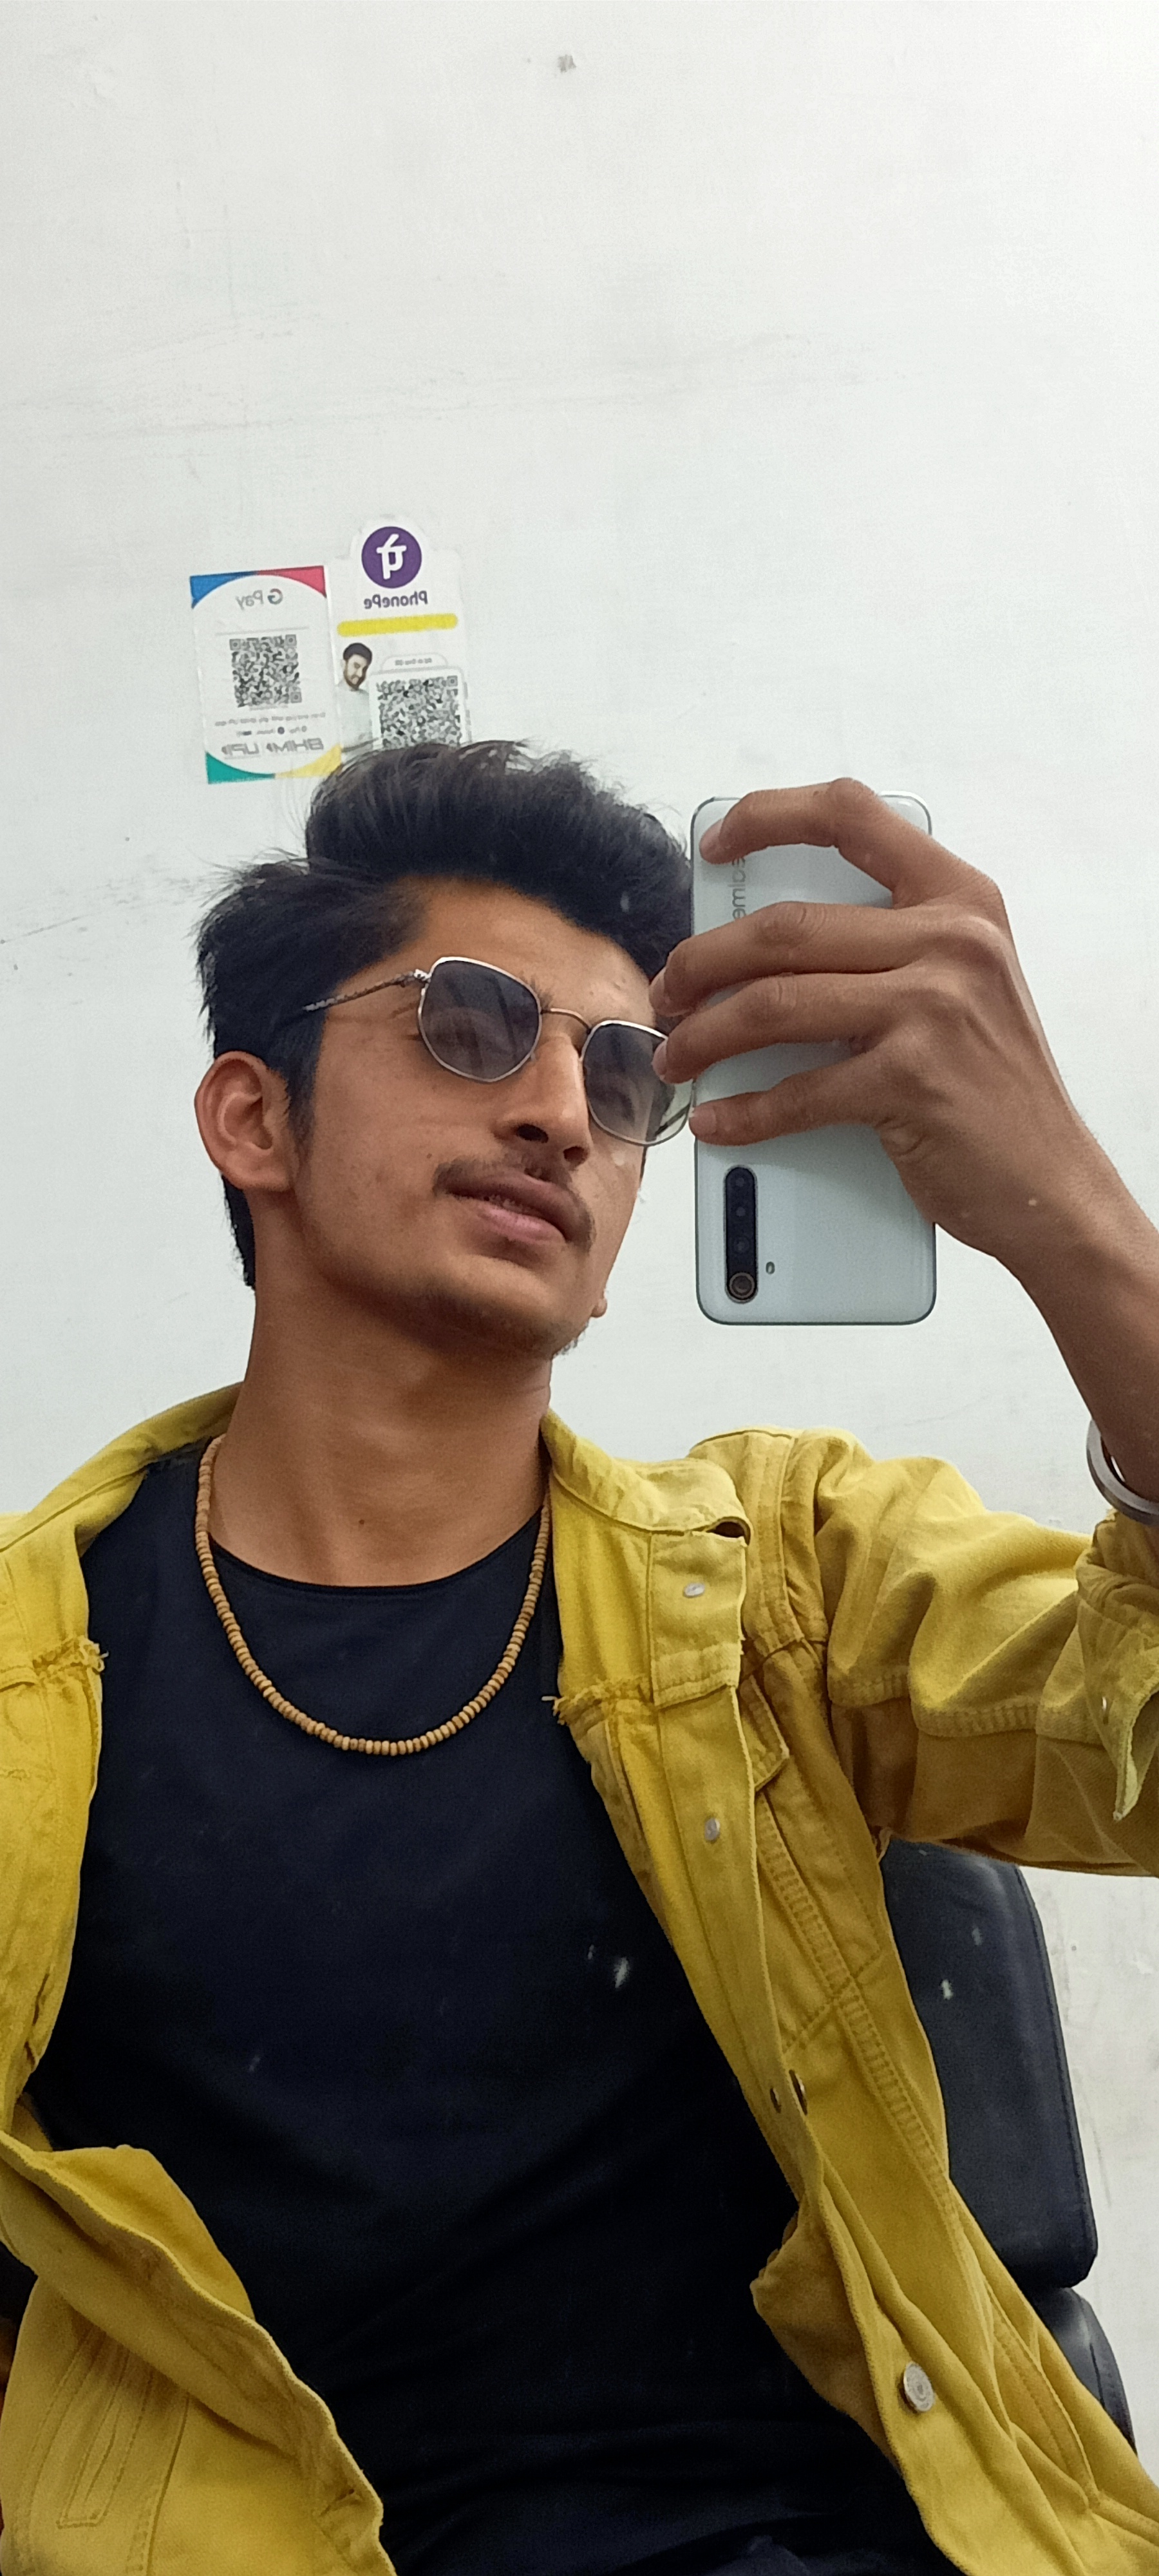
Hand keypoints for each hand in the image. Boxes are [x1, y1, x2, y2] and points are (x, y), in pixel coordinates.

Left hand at [651, 778, 1097, 1268]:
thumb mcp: (962, 985)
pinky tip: (718, 1121)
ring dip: (705, 1036)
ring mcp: (934, 1008)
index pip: (851, 815)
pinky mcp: (913, 1080)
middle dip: (703, 962)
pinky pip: (797, 1091)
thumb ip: (890, 946)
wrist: (1052, 1182)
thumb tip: (763, 942)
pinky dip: (744, 1112)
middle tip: (669, 993)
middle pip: (785, 927)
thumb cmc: (991, 1085)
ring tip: (678, 1057)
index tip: (716, 846)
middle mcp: (952, 940)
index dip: (768, 817)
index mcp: (960, 898)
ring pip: (774, 1004)